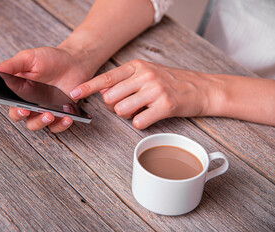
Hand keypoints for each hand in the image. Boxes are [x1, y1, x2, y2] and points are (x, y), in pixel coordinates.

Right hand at [0, 47, 88, 132]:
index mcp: (19, 91)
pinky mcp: (60, 114)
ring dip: (42, 122)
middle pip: (23, 118)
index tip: (22, 108)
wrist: (73, 61)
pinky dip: (61, 124)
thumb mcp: (29, 58)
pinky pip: (58, 126)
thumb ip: (13, 64)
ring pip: (38, 125)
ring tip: (50, 114)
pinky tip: (67, 117)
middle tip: (32, 111)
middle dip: (27, 118)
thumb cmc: (50, 59)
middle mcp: (31, 104)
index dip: (15, 110)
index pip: (11, 105)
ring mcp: (45, 110)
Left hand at [70, 59, 219, 128]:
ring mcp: (155, 90)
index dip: (88, 87)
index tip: (73, 93)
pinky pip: (139, 122)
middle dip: (114, 107)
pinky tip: (151, 116)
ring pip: (122, 111)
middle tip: (128, 105)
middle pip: (111, 98)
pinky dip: (141, 123)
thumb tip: (103, 93)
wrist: (201, 88)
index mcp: (137, 66)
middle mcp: (145, 75)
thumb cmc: (171, 81)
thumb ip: (125, 81)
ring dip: (128, 115)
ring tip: (142, 109)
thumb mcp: (147, 73)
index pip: (107, 78)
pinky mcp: (165, 106)